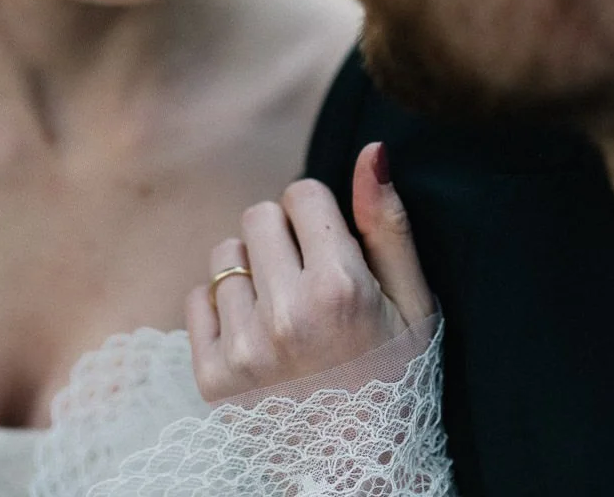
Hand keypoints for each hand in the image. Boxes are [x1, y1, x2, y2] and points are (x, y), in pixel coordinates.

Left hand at [185, 142, 434, 401]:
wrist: (359, 474)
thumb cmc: (397, 381)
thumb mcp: (415, 305)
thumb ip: (389, 223)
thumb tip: (372, 150)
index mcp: (341, 287)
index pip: (302, 194)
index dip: (319, 218)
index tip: (333, 252)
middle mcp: (287, 313)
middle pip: (256, 216)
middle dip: (281, 237)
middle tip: (308, 281)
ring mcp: (244, 346)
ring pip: (225, 255)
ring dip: (251, 272)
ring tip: (284, 313)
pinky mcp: (212, 375)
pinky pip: (198, 298)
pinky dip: (223, 308)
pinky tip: (259, 336)